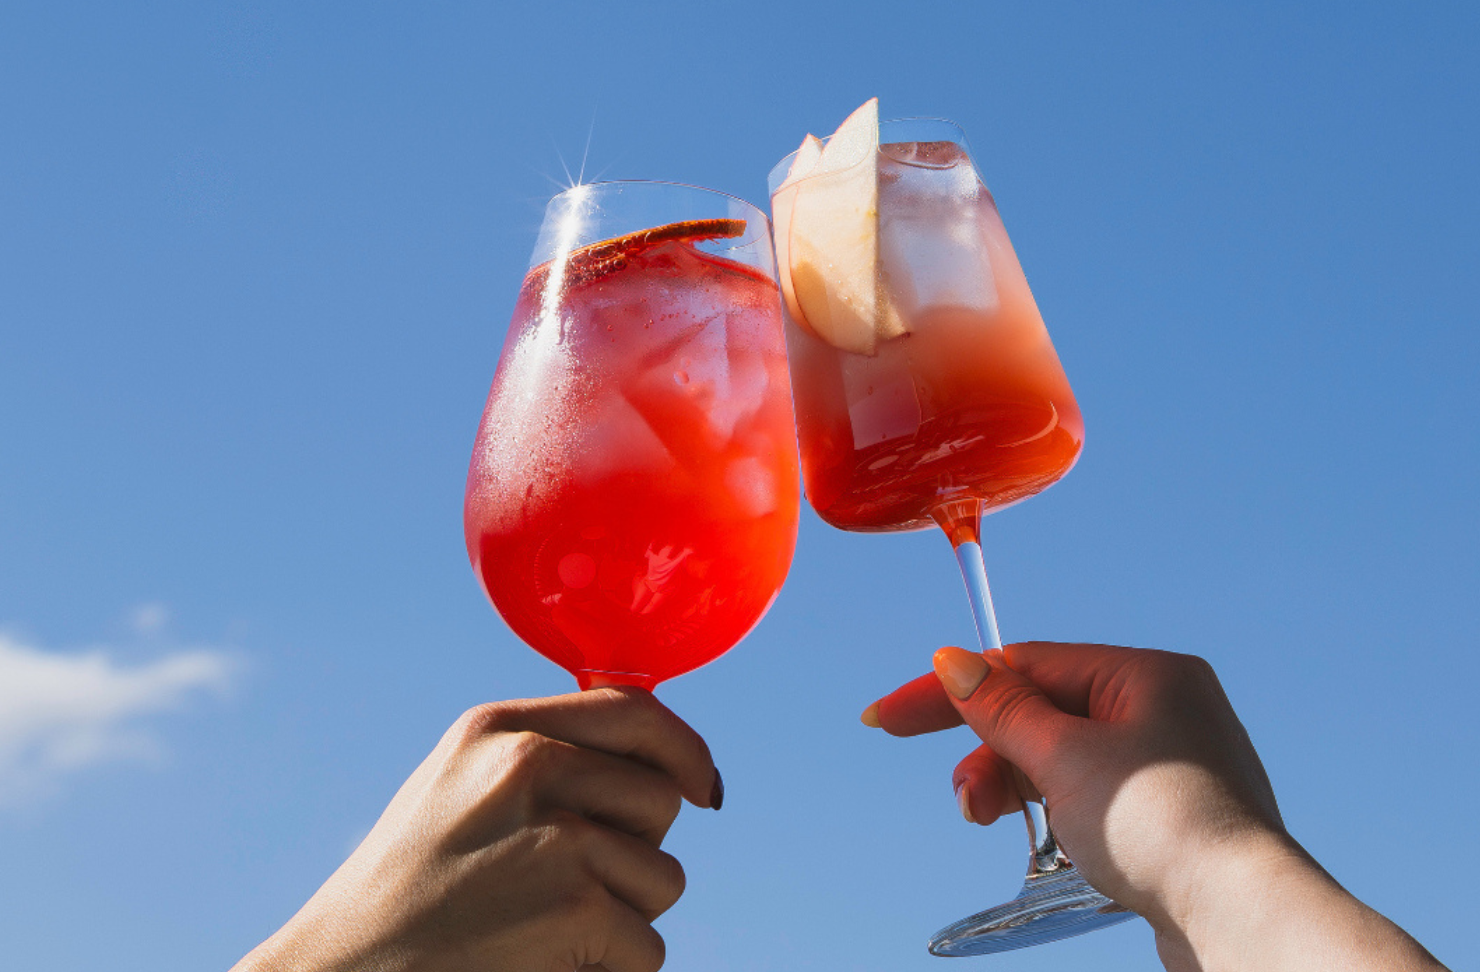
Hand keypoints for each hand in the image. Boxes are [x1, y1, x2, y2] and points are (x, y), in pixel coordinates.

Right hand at [232, 687, 721, 971]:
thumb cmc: (407, 893)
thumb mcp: (460, 790)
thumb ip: (547, 759)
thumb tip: (665, 761)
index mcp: (500, 729)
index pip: (634, 711)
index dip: (683, 752)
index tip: (703, 787)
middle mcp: (529, 766)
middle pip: (661, 800)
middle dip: (637, 851)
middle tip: (563, 889)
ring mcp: (556, 835)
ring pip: (664, 877)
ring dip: (623, 918)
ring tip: (538, 927)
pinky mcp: (575, 907)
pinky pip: (646, 945)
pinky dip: (608, 970)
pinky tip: (541, 963)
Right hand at [866, 643, 1447, 970]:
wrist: (1239, 918)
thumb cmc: (1163, 827)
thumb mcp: (1064, 758)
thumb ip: (1003, 710)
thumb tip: (952, 662)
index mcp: (1146, 674)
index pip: (1025, 664)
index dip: (953, 690)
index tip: (889, 717)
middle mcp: (1164, 709)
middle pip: (1042, 712)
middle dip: (990, 753)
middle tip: (966, 802)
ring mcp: (1169, 765)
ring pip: (1062, 757)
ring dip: (1014, 785)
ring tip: (991, 822)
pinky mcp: (1167, 818)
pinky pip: (1089, 794)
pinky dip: (1052, 809)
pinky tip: (1043, 839)